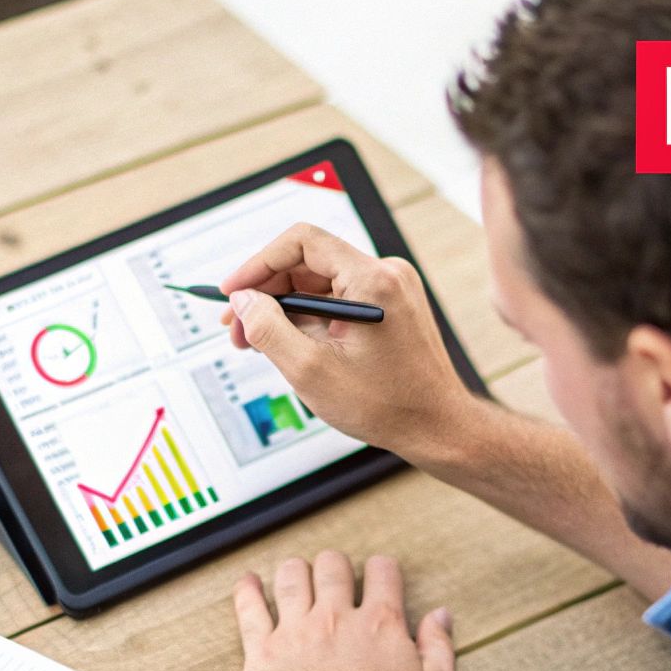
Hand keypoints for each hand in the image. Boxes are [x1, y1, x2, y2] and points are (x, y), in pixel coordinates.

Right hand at [218, 223, 474, 456]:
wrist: (438, 427)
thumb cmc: (387, 406)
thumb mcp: (311, 371)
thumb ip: (269, 329)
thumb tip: (244, 300)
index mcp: (373, 280)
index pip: (302, 242)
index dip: (258, 264)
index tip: (232, 293)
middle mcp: (387, 274)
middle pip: (309, 262)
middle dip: (266, 292)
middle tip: (236, 329)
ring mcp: (393, 289)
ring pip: (321, 283)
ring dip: (285, 308)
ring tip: (255, 342)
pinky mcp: (392, 306)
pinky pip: (339, 298)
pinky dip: (310, 317)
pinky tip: (290, 344)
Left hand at [233, 551, 455, 670]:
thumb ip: (439, 647)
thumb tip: (441, 615)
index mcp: (379, 623)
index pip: (382, 572)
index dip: (382, 569)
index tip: (380, 577)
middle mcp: (336, 617)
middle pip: (332, 566)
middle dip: (336, 566)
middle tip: (335, 579)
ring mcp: (296, 631)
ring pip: (291, 578)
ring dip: (296, 571)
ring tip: (298, 576)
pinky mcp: (262, 651)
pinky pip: (250, 609)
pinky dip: (247, 591)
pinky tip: (249, 582)